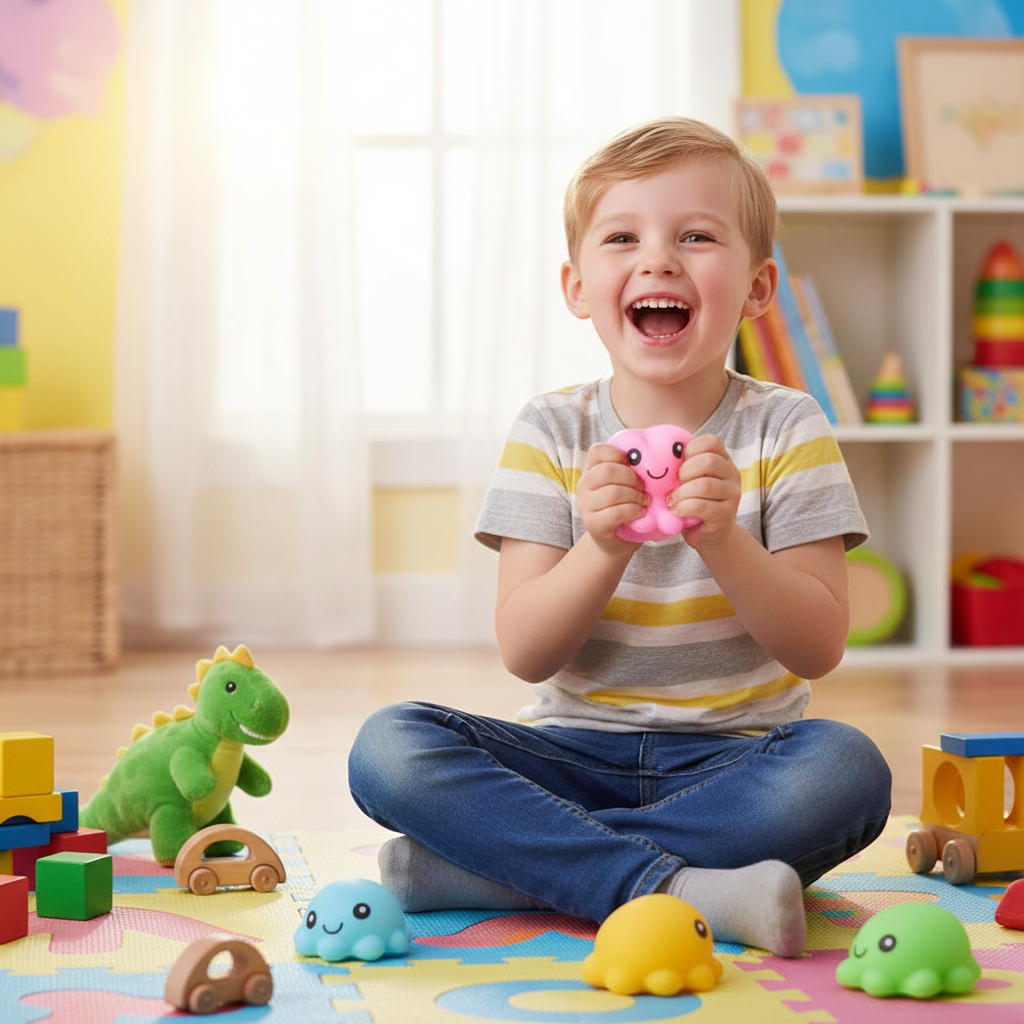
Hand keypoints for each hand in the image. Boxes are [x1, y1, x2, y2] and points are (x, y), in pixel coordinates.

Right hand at [576, 443, 646, 555]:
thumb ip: (629, 469)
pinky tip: (640, 512)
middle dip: (632, 478)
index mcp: (590, 470)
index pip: (597, 451)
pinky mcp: (592, 524)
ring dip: (635, 496)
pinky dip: (633, 511)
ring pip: (613, 492)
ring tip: (645, 501)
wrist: (614, 539)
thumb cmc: (623, 505)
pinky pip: (616, 512)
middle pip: (607, 471)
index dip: (618, 455)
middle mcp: (583, 485)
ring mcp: (585, 505)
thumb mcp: (624, 484)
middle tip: (643, 487)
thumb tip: (654, 455)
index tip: (632, 466)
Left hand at [668, 433, 740, 548]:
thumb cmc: (695, 501)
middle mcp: (732, 474)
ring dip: (681, 493)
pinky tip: (676, 511)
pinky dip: (683, 508)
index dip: (690, 450)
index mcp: (724, 460)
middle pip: (708, 461)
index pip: (711, 441)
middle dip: (684, 472)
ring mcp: (732, 494)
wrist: (711, 534)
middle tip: (675, 484)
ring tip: (672, 500)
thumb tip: (657, 454)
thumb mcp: (690, 479)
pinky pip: (700, 506)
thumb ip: (684, 465)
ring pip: (704, 485)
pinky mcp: (726, 514)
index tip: (679, 465)